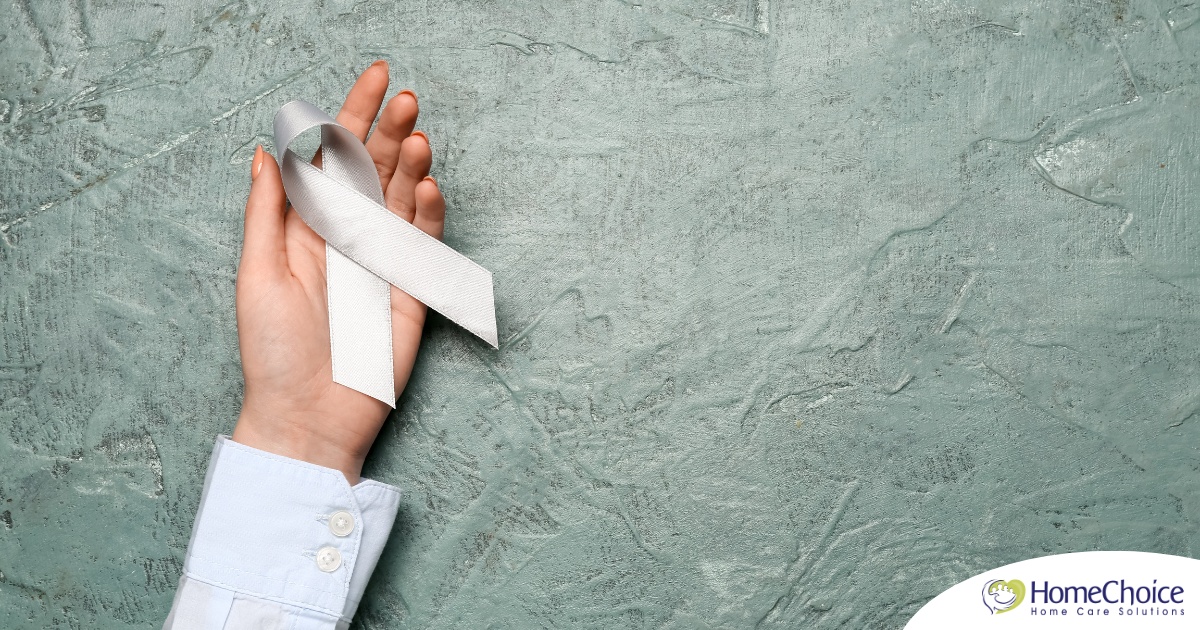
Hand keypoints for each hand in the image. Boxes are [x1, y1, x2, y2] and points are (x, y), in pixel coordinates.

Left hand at [231, 61, 443, 483]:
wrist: (308, 416)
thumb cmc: (273, 351)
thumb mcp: (256, 273)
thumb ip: (268, 211)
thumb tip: (267, 150)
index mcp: (307, 227)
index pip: (334, 159)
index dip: (352, 114)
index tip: (376, 76)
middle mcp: (348, 237)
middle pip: (375, 170)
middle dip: (390, 130)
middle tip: (407, 98)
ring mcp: (382, 262)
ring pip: (403, 200)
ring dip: (411, 165)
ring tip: (417, 136)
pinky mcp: (411, 292)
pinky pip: (423, 245)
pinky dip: (427, 215)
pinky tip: (426, 188)